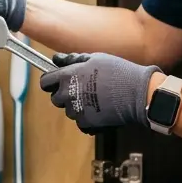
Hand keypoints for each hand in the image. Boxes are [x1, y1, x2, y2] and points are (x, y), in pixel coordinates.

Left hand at [39, 53, 161, 133]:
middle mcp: (68, 95)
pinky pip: (81, 122)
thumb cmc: (118, 72)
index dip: (51, 81)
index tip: (58, 81)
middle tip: (83, 88)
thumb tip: (56, 59)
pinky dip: (88, 118)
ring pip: (69, 110)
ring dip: (78, 106)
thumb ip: (72, 59)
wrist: (136, 93)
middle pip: (56, 98)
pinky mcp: (86, 123)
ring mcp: (76, 111)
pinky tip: (100, 110)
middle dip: (65, 94)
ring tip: (96, 98)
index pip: (45, 82)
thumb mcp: (95, 58)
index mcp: (67, 77)